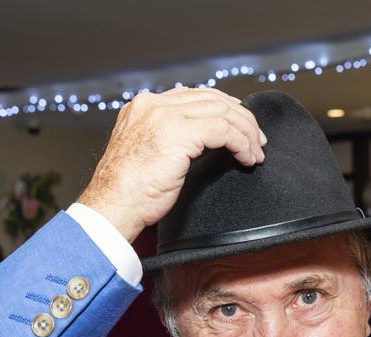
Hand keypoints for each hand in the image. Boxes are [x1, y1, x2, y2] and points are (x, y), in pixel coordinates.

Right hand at [77, 88, 266, 242]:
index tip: (241, 126)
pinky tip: (247, 158)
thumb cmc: (128, 192)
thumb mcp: (149, 155)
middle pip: (212, 99)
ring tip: (256, 152)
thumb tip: (203, 138)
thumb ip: (170, 139)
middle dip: (241, 119)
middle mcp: (153, 104)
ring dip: (246, 132)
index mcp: (144, 106)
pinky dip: (241, 144)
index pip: (195, 95)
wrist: (113, 207)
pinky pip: (224, 130)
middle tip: (258, 140)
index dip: (225, 108)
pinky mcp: (179, 133)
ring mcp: (165, 115)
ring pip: (222, 111)